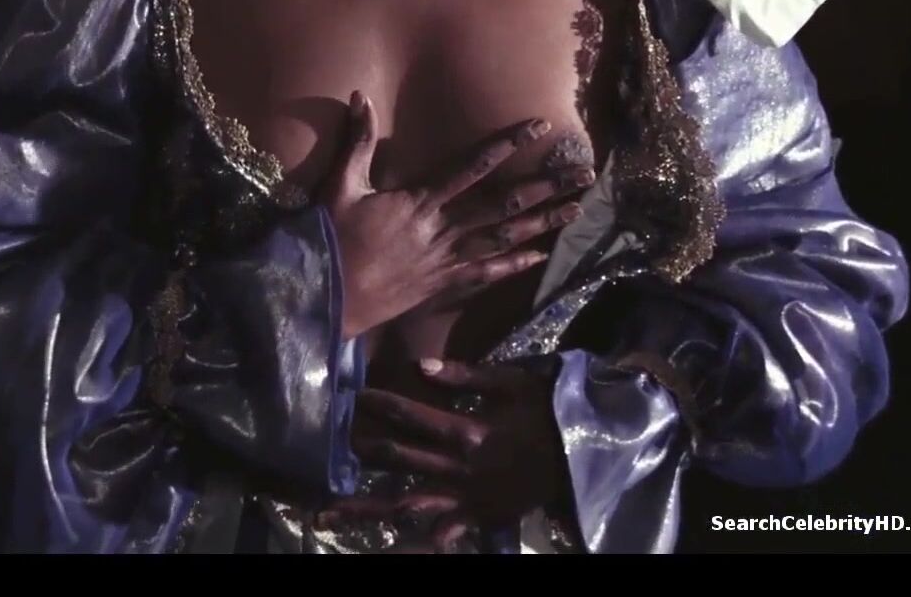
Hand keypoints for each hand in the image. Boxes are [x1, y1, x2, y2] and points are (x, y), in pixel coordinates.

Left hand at [321, 359, 568, 551]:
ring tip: (325, 513)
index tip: (355, 396)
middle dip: (362, 448)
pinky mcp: (477, 517)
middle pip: (398, 458)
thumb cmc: (549, 413)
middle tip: (329, 443)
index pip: (411, 415)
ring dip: (364, 508)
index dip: (381, 404)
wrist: (585, 456)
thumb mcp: (513, 383)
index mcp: (465, 431)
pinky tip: (389, 544)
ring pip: (404, 503)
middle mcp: (456, 468)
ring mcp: (464, 497)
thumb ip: (466, 376)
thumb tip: (421, 366)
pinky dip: (418, 539)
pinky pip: (441, 532)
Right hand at [324, 91, 593, 338]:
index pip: (473, 166)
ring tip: (577, 210)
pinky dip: (514, 264)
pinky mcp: (443, 284)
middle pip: (504, 204)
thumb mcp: (340, 185)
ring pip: (504, 238)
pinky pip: (487, 273)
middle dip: (545, 186)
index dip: (507, 144)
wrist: (327, 294)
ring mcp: (446, 259)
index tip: (539, 127)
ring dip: (542, 224)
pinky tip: (541, 255)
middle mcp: (442, 229)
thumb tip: (357, 97)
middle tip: (582, 174)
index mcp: (420, 201)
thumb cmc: (331, 239)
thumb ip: (356, 141)